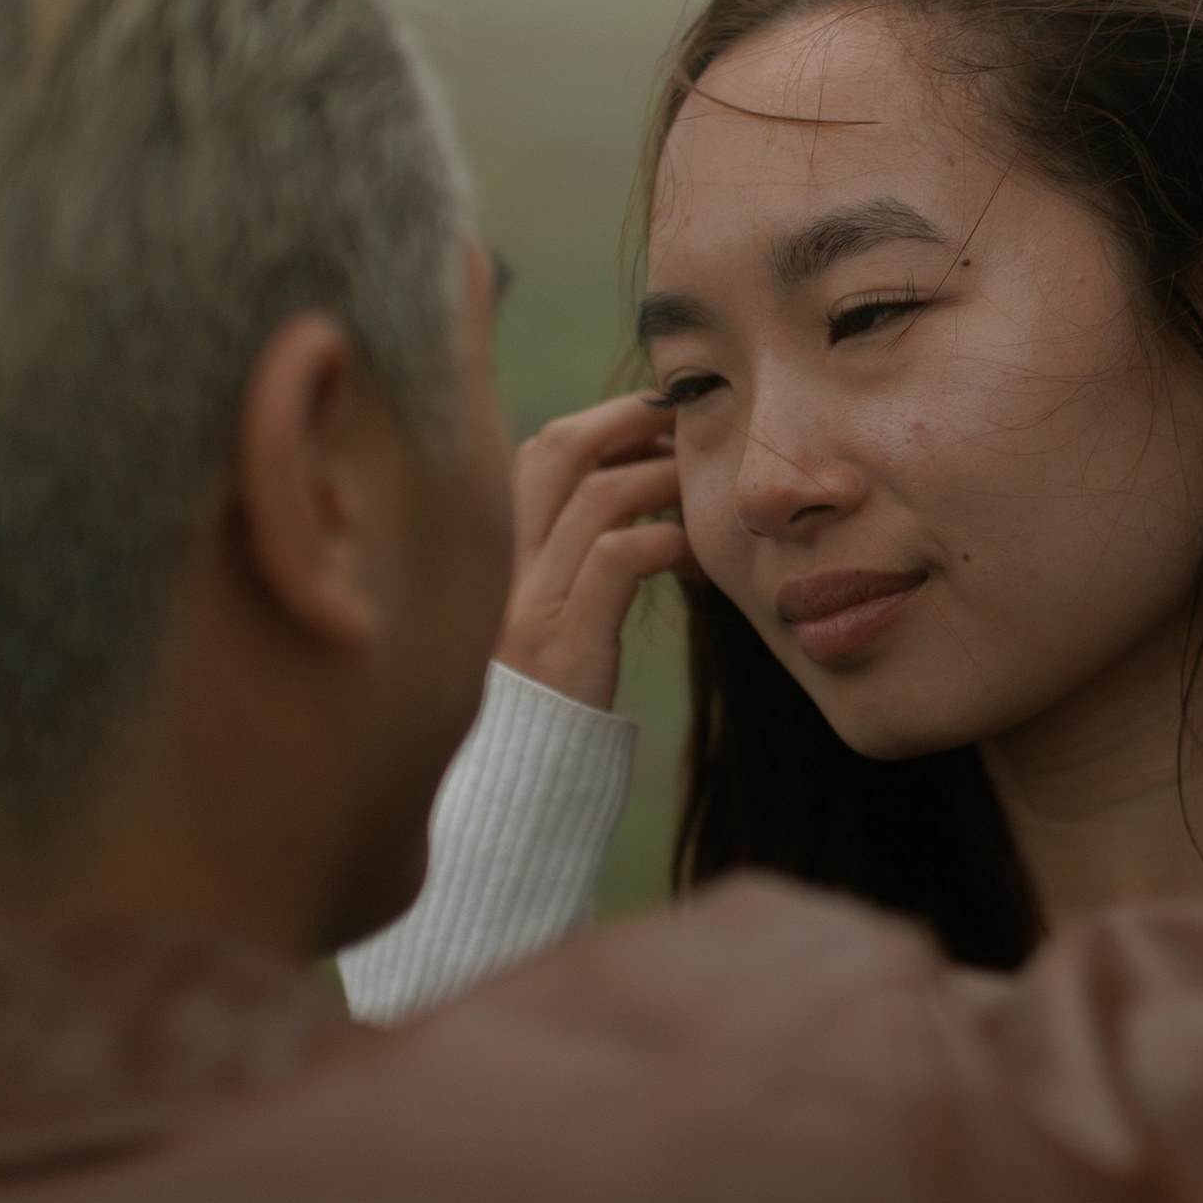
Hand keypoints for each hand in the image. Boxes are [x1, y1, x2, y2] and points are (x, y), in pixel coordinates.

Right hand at [496, 393, 689, 712]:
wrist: (510, 781)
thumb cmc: (548, 690)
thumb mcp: (549, 610)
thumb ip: (571, 554)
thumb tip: (639, 492)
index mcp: (501, 548)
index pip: (543, 449)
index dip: (605, 422)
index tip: (660, 427)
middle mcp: (507, 563)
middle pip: (558, 449)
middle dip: (631, 421)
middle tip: (688, 431)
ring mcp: (530, 601)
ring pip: (595, 496)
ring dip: (662, 481)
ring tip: (701, 496)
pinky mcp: (564, 643)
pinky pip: (618, 560)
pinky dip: (666, 542)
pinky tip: (694, 560)